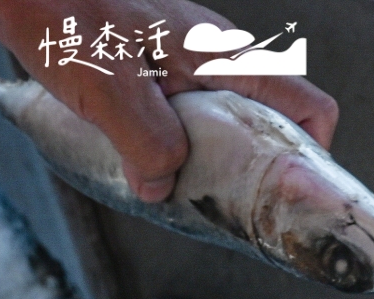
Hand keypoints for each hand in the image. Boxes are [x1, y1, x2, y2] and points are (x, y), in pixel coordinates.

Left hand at [0, 0, 339, 200]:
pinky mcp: (153, 66)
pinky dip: (165, 144)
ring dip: (199, 160)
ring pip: (219, 122)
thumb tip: (164, 186)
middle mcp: (213, 57)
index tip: (283, 195)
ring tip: (166, 188)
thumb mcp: (108, 89)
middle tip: (211, 205)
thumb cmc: (63, 13)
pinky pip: (179, 115)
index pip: (305, 105)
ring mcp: (184, 60)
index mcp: (220, 57)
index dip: (310, 156)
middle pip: (264, 122)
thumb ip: (146, 143)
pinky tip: (131, 160)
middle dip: (246, 171)